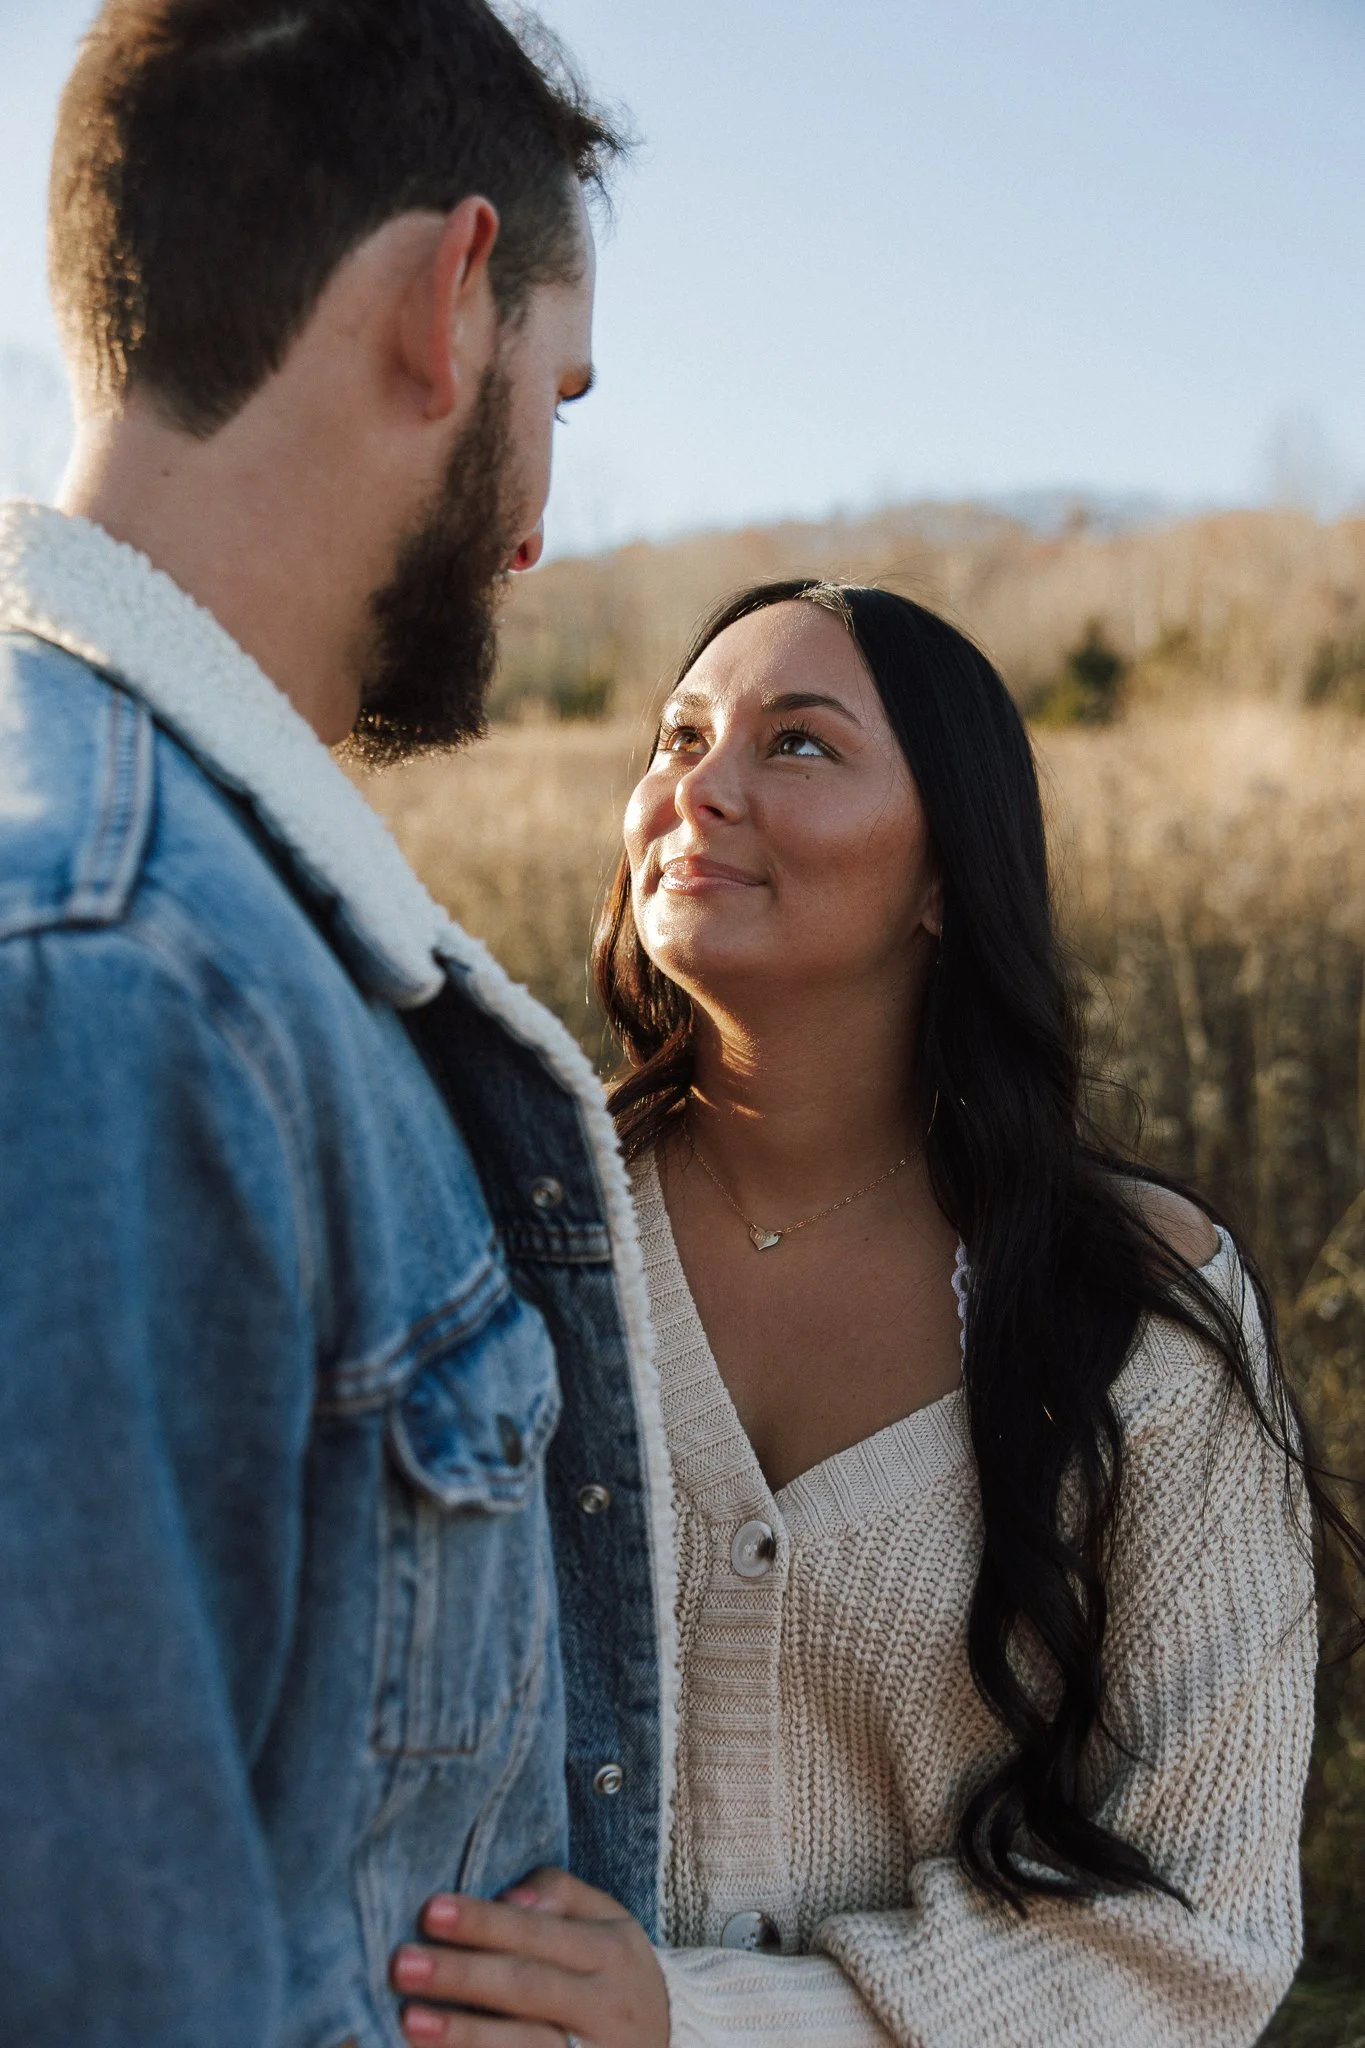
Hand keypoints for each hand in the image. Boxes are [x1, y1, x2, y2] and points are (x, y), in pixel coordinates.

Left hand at [391, 1866, 669, 2047]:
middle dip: (463, 1976)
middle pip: (528, 1988)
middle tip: (403, 1965)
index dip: (485, 1922)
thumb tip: (509, 1896)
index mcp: (610, 1952)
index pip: (540, 1933)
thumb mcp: (608, 1919)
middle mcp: (605, 2006)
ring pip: (529, 2046)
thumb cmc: (616, 1971)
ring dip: (467, 2036)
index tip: (430, 1911)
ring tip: (409, 2023)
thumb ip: (560, 1894)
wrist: (672, 2041)